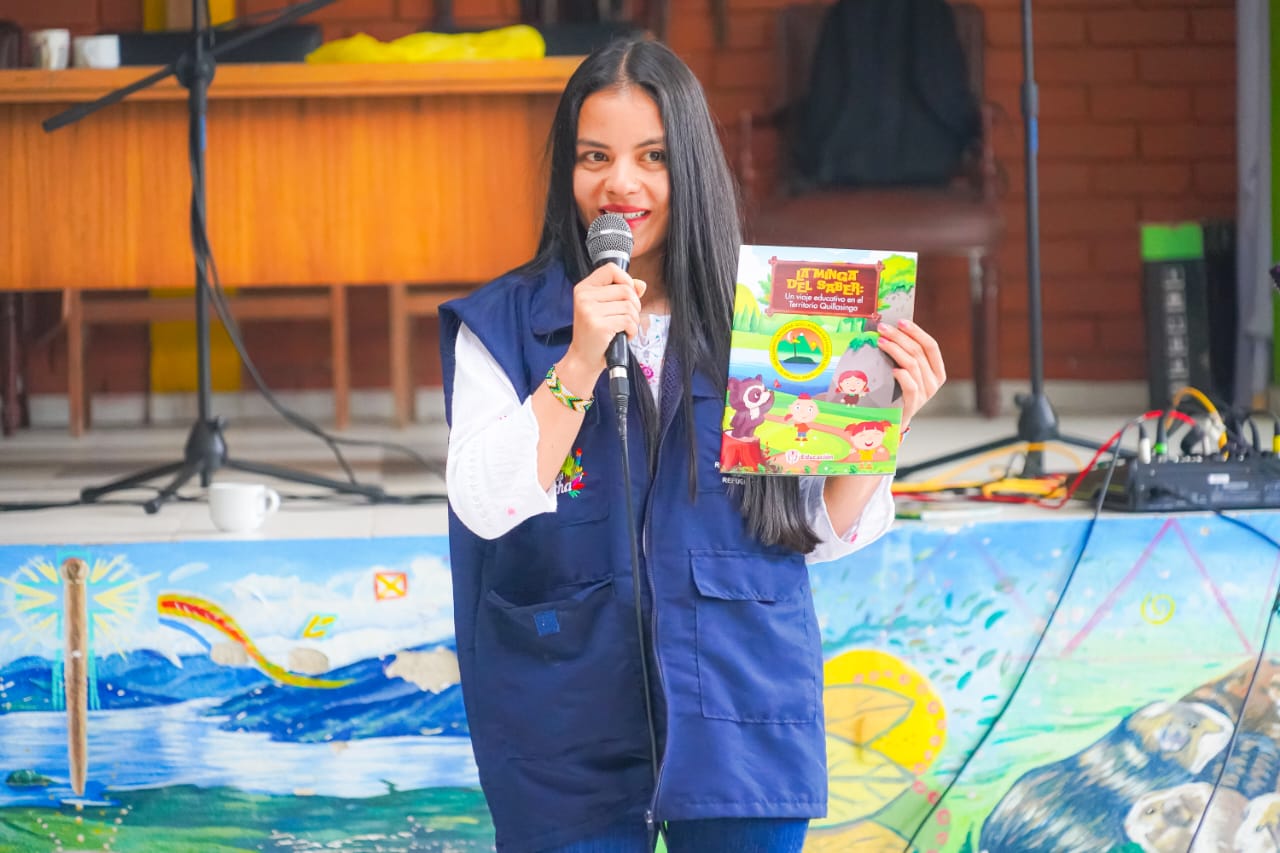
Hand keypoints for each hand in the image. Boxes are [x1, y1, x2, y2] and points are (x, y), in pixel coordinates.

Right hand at [562, 263, 644, 380]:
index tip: (628, 294)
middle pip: (625, 289)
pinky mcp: (599, 325)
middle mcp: (584, 296)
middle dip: (634, 305)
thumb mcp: (605, 308)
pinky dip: (632, 330)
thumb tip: (641, 284)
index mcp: (584, 288)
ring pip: (629, 306)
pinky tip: (623, 335)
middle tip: (627, 318)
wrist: (583, 358)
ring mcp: (590, 310)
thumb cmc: (595, 333)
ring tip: (623, 328)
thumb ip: (622, 293)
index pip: (610, 269)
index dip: (626, 279)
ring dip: (633, 320)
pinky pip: (628, 321)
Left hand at [877, 319, 945, 429]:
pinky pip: (910, 386)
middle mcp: (934, 382)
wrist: (894, 420)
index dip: (917, 332)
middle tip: (883, 328)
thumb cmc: (898, 392)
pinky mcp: (913, 404)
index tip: (901, 322)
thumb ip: (906, 355)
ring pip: (912, 365)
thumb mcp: (907, 372)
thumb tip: (891, 330)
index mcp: (937, 371)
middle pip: (918, 353)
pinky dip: (901, 375)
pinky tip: (891, 369)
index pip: (931, 346)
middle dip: (899, 337)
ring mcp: (925, 394)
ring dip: (895, 350)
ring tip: (880, 341)